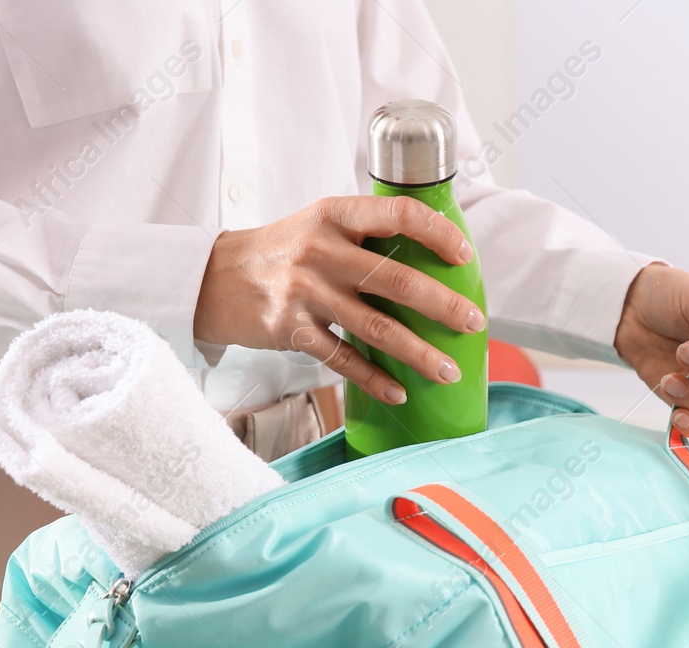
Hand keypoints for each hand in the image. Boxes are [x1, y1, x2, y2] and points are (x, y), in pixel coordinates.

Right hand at [193, 196, 486, 403]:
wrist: (214, 278)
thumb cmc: (281, 251)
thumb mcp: (318, 224)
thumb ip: (365, 235)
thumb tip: (430, 259)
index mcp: (334, 215)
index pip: (398, 214)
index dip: (437, 233)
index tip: (465, 256)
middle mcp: (321, 250)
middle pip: (397, 281)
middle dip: (444, 305)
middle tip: (475, 323)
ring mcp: (304, 292)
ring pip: (376, 328)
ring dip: (419, 353)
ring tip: (448, 370)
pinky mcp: (290, 329)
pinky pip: (342, 360)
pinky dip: (374, 380)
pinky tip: (399, 393)